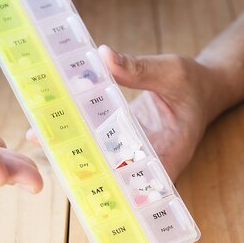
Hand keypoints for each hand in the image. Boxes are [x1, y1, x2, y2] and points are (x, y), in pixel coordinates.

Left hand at [28, 45, 221, 179]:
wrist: (203, 88)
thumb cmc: (193, 83)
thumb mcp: (171, 71)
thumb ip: (139, 68)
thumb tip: (103, 55)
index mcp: (170, 151)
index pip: (141, 179)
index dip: (117, 186)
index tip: (88, 183)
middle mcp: (151, 159)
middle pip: (117, 174)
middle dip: (84, 168)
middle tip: (51, 158)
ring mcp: (137, 152)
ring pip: (105, 160)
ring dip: (75, 151)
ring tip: (41, 141)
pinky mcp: (126, 142)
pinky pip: (102, 144)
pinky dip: (82, 137)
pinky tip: (56, 127)